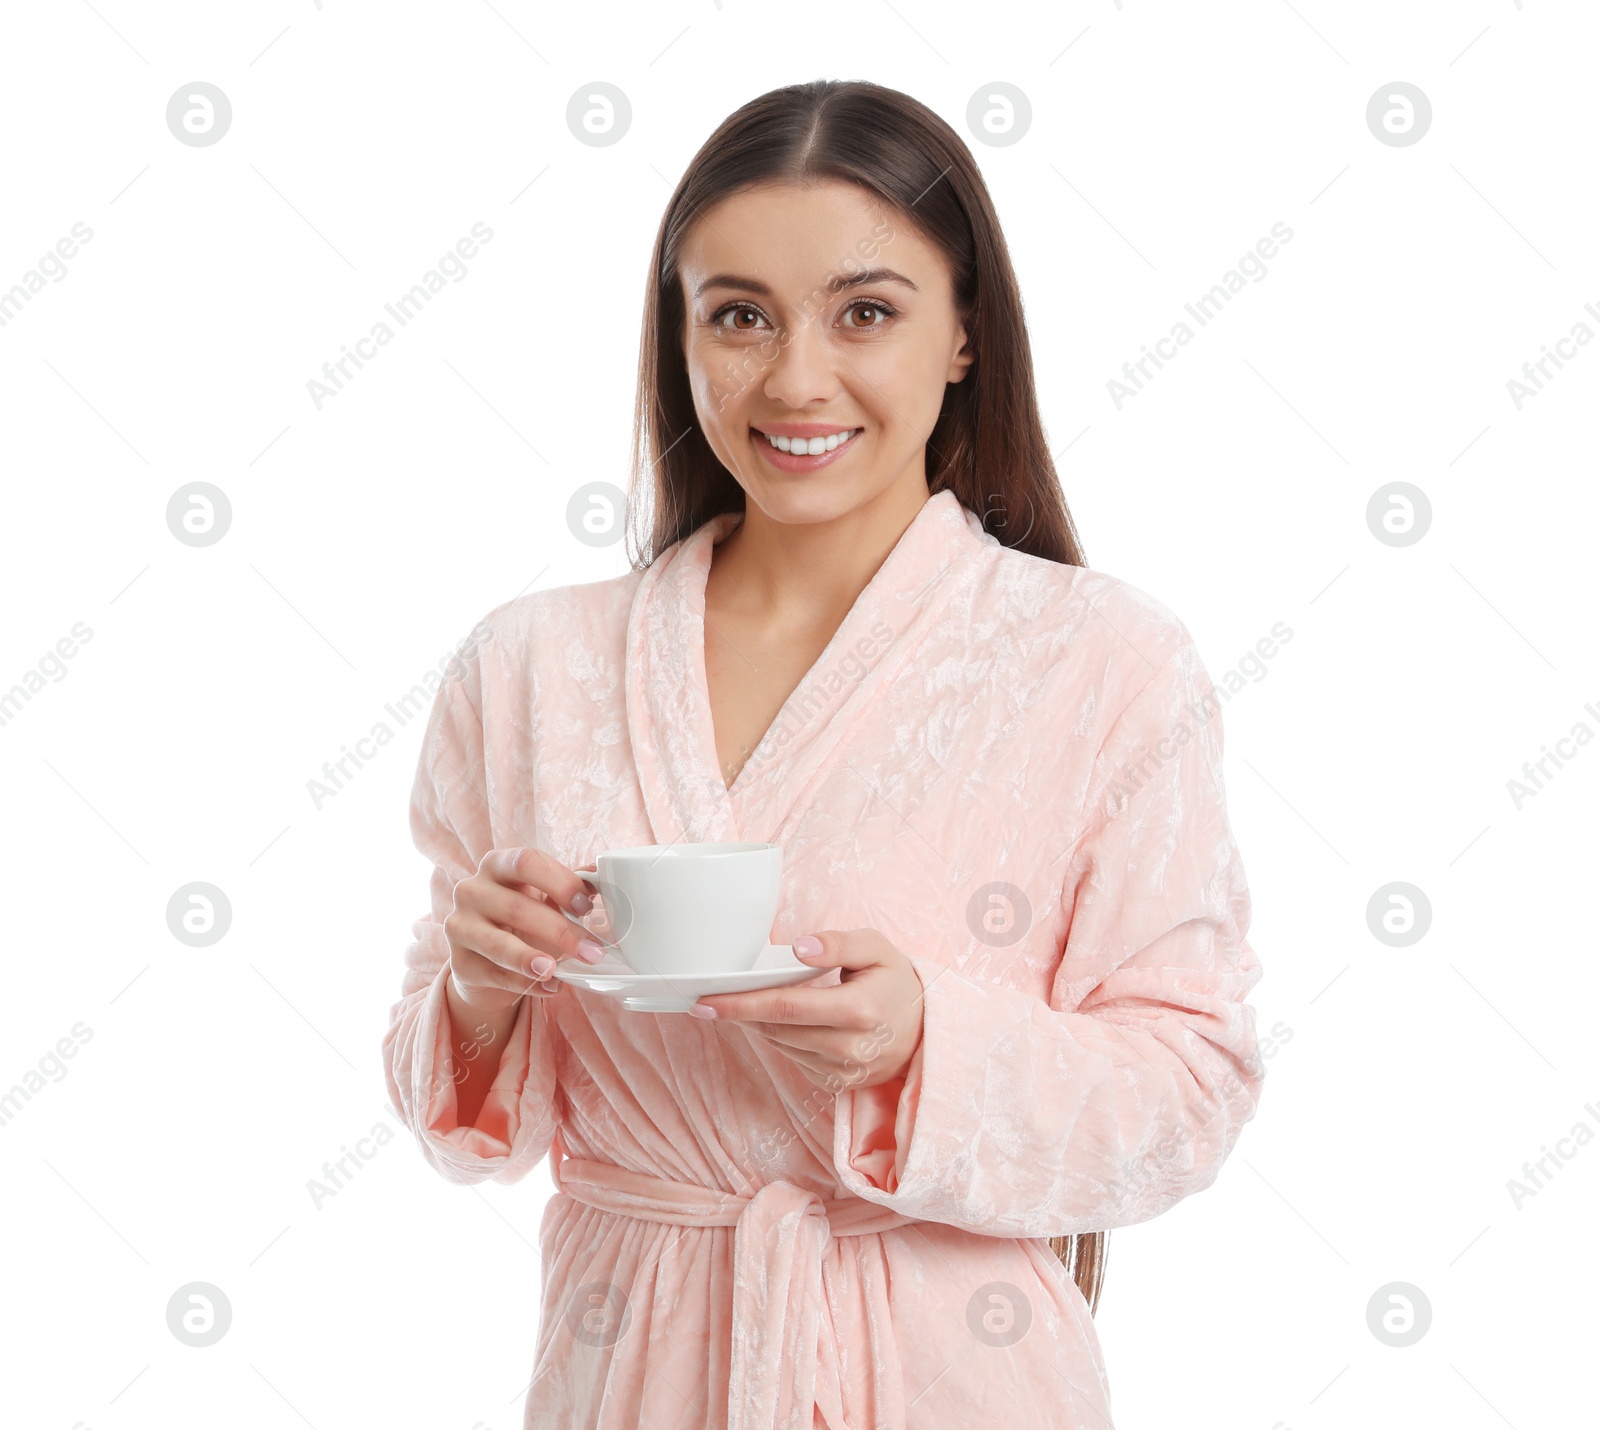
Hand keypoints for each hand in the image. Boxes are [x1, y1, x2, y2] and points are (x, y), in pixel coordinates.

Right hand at [443, 847, 604, 1012]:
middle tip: (592, 950)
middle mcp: (471, 890)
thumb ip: (571, 887)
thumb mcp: (545, 898)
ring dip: (532, 959)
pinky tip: (550, 987)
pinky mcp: (459, 963)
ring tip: (556, 970)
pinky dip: (526, 984)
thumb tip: (602, 878)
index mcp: (496, 865)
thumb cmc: (522, 921)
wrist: (488, 961)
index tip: (587, 905)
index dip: (559, 882)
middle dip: (560, 930)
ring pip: (498, 943)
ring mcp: (459, 927)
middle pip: (516, 907)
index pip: (525, 862)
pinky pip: (494, 975)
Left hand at [688, 929, 924, 1091]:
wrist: (927, 1030)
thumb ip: (838, 944)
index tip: (704, 1003)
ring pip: (782, 1045)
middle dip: (741, 1013)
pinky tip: (787, 1021)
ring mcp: (844, 1071)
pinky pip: (795, 1059)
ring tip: (754, 1002)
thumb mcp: (876, 948)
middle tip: (711, 999)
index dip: (740, 1005)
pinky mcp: (838, 1085)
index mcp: (859, 1009)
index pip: (785, 1007)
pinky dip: (783, 1038)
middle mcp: (850, 1047)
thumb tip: (798, 948)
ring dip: (761, 1024)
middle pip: (776, 1029)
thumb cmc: (897, 981)